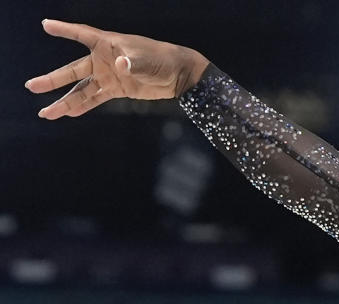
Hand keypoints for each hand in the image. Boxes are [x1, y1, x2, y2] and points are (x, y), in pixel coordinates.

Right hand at [24, 19, 209, 119]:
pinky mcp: (117, 89)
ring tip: (46, 113)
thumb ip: (133, 63)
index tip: (46, 25)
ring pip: (81, 90)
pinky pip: (95, 99)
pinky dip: (82, 107)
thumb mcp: (148, 60)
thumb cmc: (163, 59)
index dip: (64, 29)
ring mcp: (108, 75)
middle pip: (73, 70)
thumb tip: (120, 66)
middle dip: (53, 80)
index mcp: (108, 44)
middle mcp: (103, 59)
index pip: (81, 34)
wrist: (178, 74)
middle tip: (31, 86)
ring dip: (65, 101)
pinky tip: (68, 114)